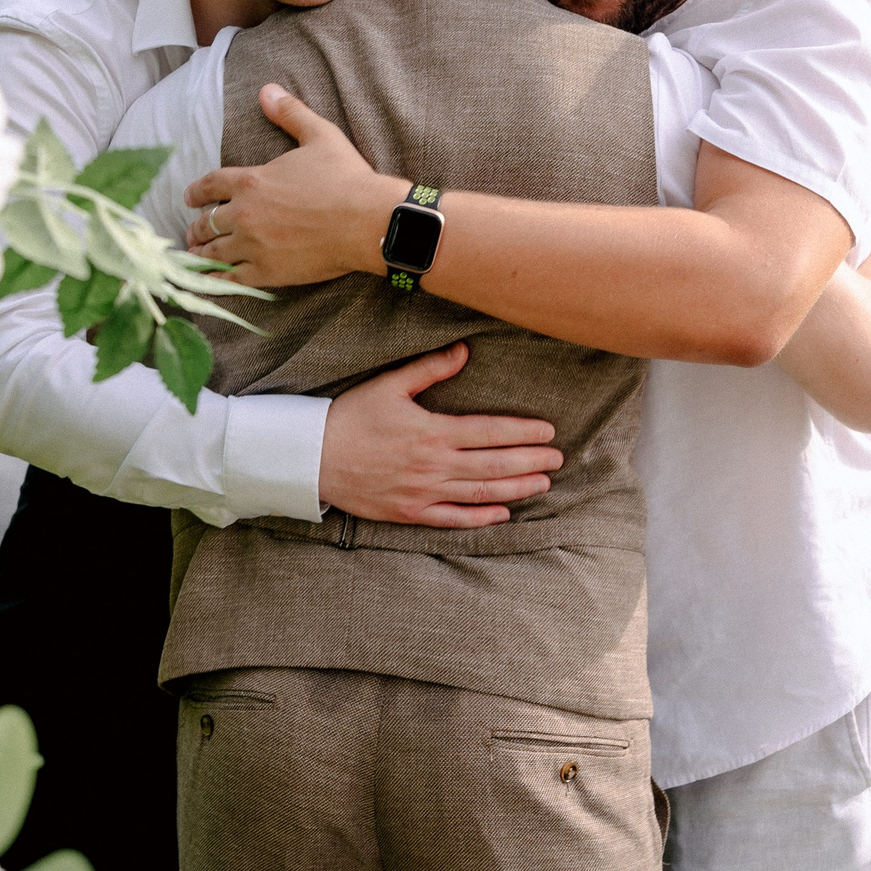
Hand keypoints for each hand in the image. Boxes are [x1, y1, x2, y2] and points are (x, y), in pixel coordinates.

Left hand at [187, 84, 405, 287]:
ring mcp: (253, 245)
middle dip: (196, 227)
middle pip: (206, 222)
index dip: (195, 191)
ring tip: (195, 257)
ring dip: (201, 253)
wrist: (367, 220)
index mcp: (251, 180)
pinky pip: (231, 279)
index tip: (188, 198)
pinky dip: (216, 280)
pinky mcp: (267, 272)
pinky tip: (211, 281)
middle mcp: (244, 213)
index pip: (210, 184)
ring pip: (214, 252)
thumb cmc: (346, 177)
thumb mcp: (319, 135)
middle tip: (192, 233)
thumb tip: (267, 90)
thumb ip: (290, 113)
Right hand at [318, 343, 564, 527]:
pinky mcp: (410, 513)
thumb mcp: (389, 385)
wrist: (311, 458)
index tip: (549, 432)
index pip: (491, 432)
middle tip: (558, 458)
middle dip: (531, 461)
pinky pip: (453, 520)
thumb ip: (430, 369)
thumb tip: (464, 350)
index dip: (523, 433)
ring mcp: (423, 493)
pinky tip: (503, 514)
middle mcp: (434, 465)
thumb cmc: (350, 417)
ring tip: (544, 484)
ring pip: (481, 494)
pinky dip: (480, 519)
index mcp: (433, 431)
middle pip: (495, 465)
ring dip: (516, 490)